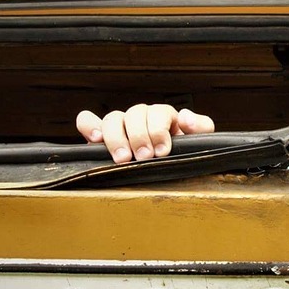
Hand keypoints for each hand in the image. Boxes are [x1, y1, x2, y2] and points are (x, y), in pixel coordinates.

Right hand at [75, 104, 215, 162]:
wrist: (169, 176)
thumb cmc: (182, 157)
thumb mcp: (198, 143)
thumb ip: (200, 127)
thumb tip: (185, 117)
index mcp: (164, 118)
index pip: (159, 112)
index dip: (158, 129)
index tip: (161, 151)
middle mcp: (141, 119)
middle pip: (135, 113)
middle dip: (139, 136)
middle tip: (144, 157)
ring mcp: (120, 127)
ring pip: (113, 118)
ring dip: (116, 136)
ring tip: (122, 158)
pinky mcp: (100, 138)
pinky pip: (87, 121)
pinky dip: (88, 125)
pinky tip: (94, 140)